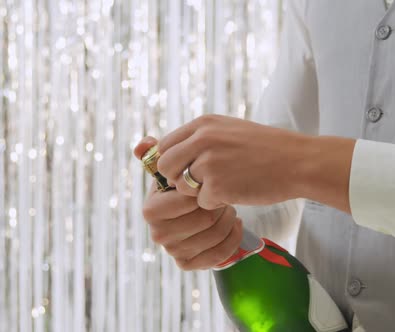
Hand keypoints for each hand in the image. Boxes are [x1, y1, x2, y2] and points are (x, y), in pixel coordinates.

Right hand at [134, 139, 242, 270]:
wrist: (210, 205)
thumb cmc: (193, 183)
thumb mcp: (180, 163)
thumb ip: (162, 151)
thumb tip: (143, 145)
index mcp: (151, 208)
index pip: (183, 201)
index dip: (203, 190)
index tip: (211, 181)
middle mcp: (158, 233)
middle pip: (202, 219)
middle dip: (219, 204)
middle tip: (225, 194)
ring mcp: (173, 250)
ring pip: (213, 235)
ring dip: (229, 218)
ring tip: (230, 206)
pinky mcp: (188, 263)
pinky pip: (218, 254)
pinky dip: (233, 238)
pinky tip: (237, 224)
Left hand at [155, 114, 312, 208]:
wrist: (298, 162)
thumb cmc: (267, 148)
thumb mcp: (229, 131)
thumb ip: (199, 139)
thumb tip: (160, 152)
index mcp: (204, 124)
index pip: (165, 145)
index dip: (173, 162)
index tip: (188, 171)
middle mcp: (202, 139)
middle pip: (166, 167)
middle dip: (179, 179)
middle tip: (204, 183)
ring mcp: (208, 163)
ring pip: (182, 187)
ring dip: (200, 192)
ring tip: (228, 184)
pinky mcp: (217, 187)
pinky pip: (203, 203)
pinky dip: (218, 203)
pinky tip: (239, 191)